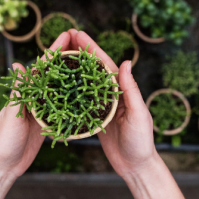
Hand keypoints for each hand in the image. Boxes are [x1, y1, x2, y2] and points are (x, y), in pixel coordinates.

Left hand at [0, 30, 78, 177]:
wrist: (5, 164)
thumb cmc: (4, 140)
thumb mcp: (11, 115)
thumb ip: (18, 93)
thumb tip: (18, 65)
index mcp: (25, 93)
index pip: (41, 67)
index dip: (54, 51)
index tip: (66, 35)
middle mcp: (35, 98)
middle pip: (53, 74)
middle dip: (66, 58)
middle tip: (82, 45)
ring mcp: (42, 109)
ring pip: (60, 89)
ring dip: (71, 77)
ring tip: (88, 66)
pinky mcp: (47, 122)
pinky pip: (62, 107)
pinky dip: (71, 99)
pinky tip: (83, 95)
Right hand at [71, 31, 156, 179]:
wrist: (135, 165)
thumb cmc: (141, 141)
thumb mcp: (138, 114)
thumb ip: (130, 90)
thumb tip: (125, 62)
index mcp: (122, 90)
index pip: (105, 64)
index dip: (91, 48)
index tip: (78, 33)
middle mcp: (110, 94)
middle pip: (92, 69)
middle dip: (79, 52)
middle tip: (64, 37)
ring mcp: (101, 105)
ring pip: (84, 83)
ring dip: (73, 69)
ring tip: (57, 57)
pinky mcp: (94, 117)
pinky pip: (80, 100)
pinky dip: (71, 91)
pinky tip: (59, 86)